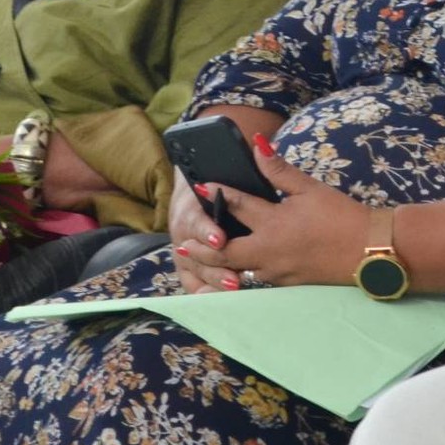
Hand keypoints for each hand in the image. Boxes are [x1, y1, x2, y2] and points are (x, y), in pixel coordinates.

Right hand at [168, 172, 233, 293]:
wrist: (189, 178)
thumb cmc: (214, 172)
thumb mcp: (223, 165)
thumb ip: (243, 161)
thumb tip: (262, 142)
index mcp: (190, 202)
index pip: (194, 219)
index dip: (205, 229)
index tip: (221, 237)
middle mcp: (182, 228)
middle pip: (193, 252)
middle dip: (212, 266)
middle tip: (235, 278)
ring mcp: (184, 248)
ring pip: (194, 271)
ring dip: (212, 281)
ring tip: (235, 291)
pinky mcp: (190, 264)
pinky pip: (196, 283)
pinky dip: (207, 293)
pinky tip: (223, 302)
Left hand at [189, 134, 373, 287]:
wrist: (369, 251)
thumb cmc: (343, 216)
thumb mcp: (311, 189)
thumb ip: (280, 170)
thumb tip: (256, 145)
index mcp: (274, 222)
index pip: (237, 205)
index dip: (217, 193)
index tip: (200, 187)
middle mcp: (269, 250)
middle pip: (224, 251)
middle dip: (202, 248)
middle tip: (184, 244)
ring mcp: (276, 271)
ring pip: (236, 272)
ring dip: (216, 267)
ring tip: (201, 263)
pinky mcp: (287, 283)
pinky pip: (254, 281)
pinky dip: (238, 278)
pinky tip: (233, 276)